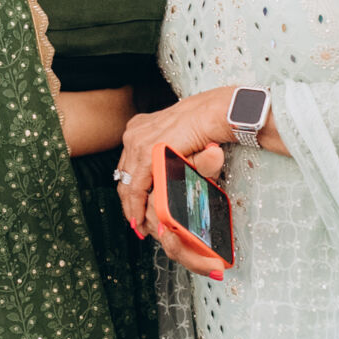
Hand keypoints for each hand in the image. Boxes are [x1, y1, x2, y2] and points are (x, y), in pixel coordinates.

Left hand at [115, 87, 236, 271]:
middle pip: (124, 175)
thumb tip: (157, 183)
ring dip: (131, 206)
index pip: (127, 166)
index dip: (129, 189)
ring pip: (127, 182)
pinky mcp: (146, 151)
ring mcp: (137, 140)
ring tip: (139, 224)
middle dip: (128, 201)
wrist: (214, 114)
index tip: (132, 206)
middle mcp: (134, 133)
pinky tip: (140, 217)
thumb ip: (164, 161)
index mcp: (139, 129)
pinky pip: (137, 186)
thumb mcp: (178, 146)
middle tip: (136, 221)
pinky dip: (137, 204)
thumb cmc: (203, 129)